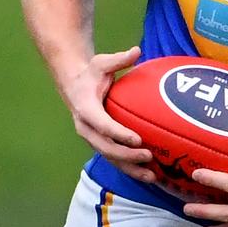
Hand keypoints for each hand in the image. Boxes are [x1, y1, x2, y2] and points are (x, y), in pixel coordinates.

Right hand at [63, 46, 155, 182]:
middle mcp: (86, 128)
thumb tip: (136, 50)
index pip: (102, 125)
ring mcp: (93, 138)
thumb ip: (118, 59)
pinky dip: (131, 169)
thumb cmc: (92, 73)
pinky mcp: (101, 144)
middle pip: (106, 147)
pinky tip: (151, 175)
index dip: (118, 134)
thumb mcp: (102, 63)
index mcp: (85, 109)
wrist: (74, 85)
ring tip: (153, 176)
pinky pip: (115, 160)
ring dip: (131, 169)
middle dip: (127, 156)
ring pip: (111, 159)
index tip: (136, 139)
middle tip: (148, 156)